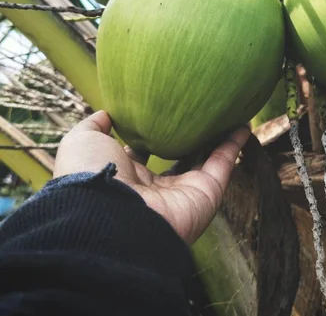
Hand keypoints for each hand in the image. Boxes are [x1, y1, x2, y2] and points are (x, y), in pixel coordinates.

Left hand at [54, 110, 250, 243]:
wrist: (110, 213)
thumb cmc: (93, 175)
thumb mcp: (83, 141)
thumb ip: (95, 125)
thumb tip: (107, 113)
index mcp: (127, 178)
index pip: (144, 154)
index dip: (152, 134)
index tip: (162, 113)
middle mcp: (157, 188)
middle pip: (178, 158)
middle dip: (188, 137)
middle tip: (200, 113)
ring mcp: (184, 192)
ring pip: (205, 159)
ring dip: (217, 137)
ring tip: (227, 112)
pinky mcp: (207, 194)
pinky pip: (224, 164)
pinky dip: (235, 144)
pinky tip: (242, 123)